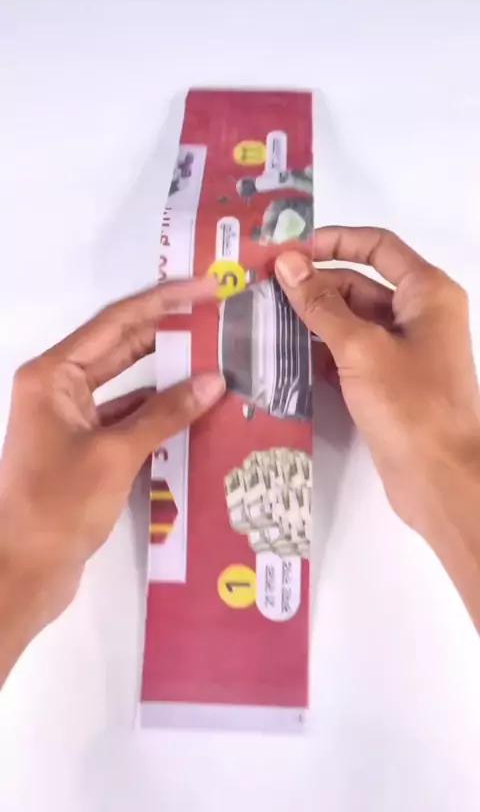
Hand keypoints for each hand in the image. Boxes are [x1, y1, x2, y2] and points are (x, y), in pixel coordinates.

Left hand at [0, 278, 223, 678]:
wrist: (22, 572)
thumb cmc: (58, 507)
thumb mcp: (115, 455)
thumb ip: (165, 414)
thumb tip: (214, 381)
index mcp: (54, 375)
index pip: (117, 321)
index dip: (165, 301)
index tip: (208, 288)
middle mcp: (60, 387)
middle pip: (122, 346)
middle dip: (170, 331)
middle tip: (220, 318)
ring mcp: (72, 418)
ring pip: (128, 383)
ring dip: (168, 375)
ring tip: (218, 361)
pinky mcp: (85, 448)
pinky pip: (128, 416)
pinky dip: (159, 413)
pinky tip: (196, 411)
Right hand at [275, 227, 479, 540]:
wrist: (441, 479)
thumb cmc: (410, 405)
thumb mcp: (361, 348)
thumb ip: (321, 304)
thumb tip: (286, 262)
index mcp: (426, 292)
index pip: (377, 246)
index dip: (333, 242)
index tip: (288, 252)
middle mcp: (418, 315)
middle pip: (359, 284)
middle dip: (314, 285)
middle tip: (261, 290)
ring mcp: (403, 351)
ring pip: (351, 321)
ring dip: (312, 320)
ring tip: (262, 320)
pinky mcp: (388, 383)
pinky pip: (350, 354)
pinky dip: (321, 351)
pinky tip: (283, 355)